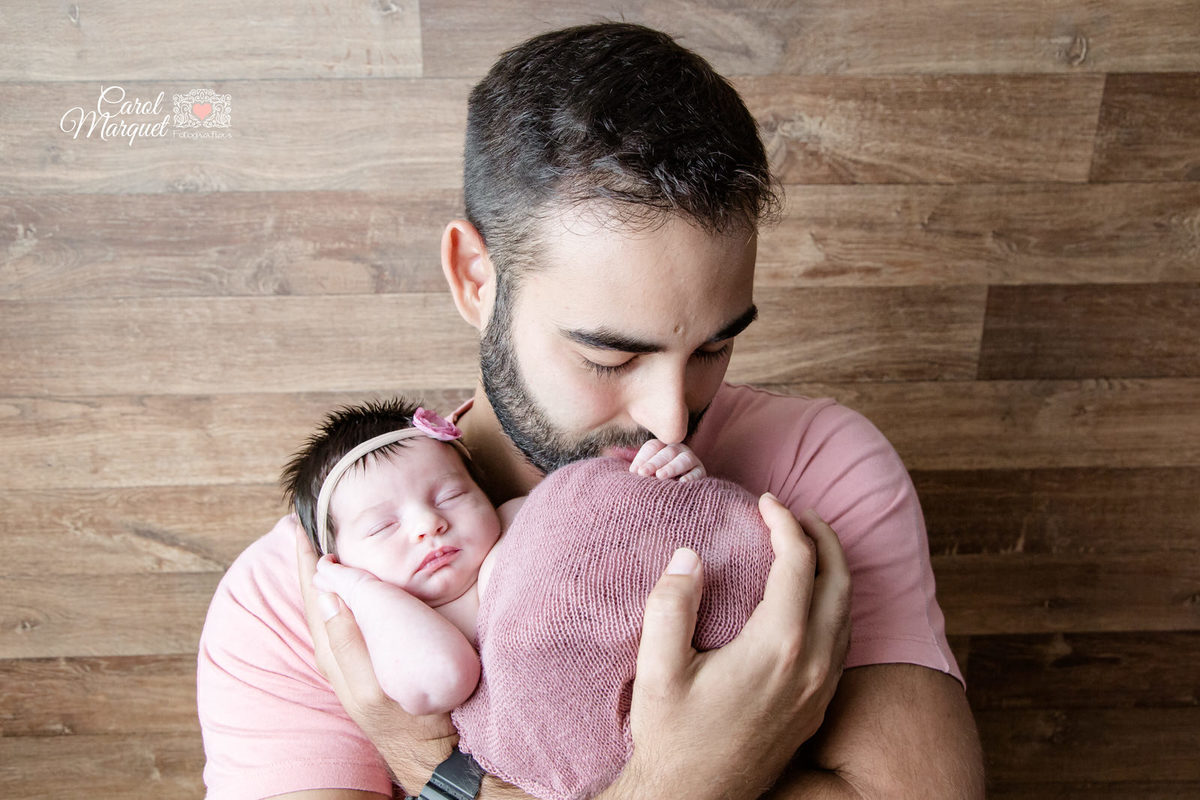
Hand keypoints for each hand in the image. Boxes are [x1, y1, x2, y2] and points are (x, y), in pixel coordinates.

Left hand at [293, 520, 456, 791]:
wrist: (437, 754)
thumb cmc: (412, 720)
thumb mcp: (375, 684)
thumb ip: (349, 642)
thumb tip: (327, 595)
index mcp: (334, 652)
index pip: (314, 594)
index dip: (306, 558)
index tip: (301, 523)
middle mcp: (338, 653)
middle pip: (319, 595)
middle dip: (314, 560)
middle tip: (311, 523)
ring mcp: (353, 658)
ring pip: (333, 605)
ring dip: (329, 573)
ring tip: (328, 543)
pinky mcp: (371, 661)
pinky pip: (350, 616)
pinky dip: (349, 591)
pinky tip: (358, 583)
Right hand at [609, 496, 850, 799]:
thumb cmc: (673, 737)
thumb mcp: (658, 669)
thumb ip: (672, 604)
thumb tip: (690, 555)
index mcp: (778, 646)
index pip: (799, 562)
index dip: (785, 522)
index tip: (764, 501)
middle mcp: (812, 665)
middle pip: (839, 581)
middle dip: (822, 537)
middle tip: (796, 513)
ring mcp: (821, 689)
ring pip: (847, 613)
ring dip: (832, 570)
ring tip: (805, 547)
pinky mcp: (818, 708)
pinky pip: (843, 641)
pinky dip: (833, 605)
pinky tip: (808, 602)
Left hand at [628, 439, 706, 481]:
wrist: (677, 499)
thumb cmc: (656, 485)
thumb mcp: (647, 476)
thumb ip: (640, 471)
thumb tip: (634, 471)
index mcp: (662, 448)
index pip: (652, 447)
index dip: (643, 458)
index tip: (634, 471)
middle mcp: (677, 450)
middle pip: (667, 452)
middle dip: (654, 463)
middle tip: (642, 473)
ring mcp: (691, 460)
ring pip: (683, 460)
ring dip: (671, 467)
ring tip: (660, 476)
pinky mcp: (701, 472)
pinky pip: (697, 473)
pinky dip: (690, 477)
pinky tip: (681, 483)